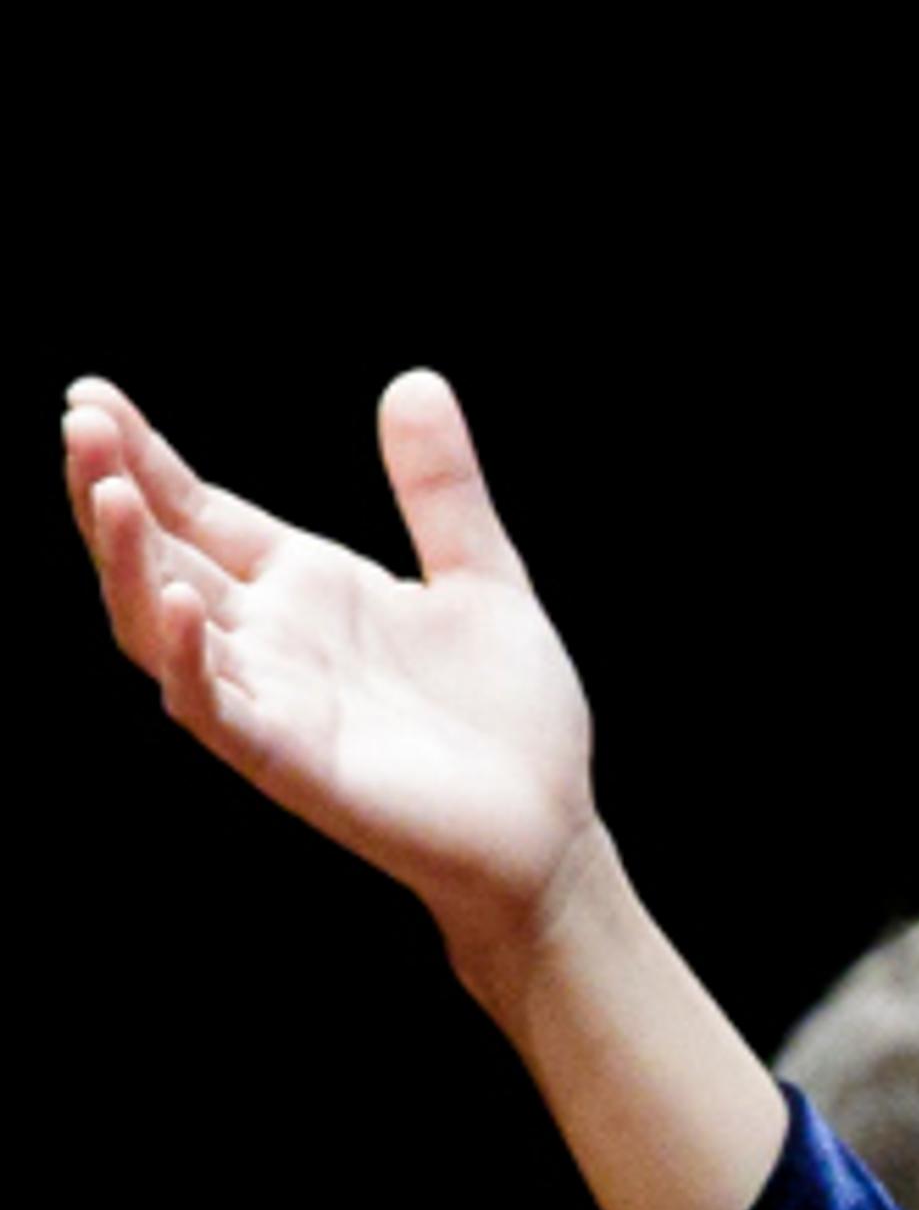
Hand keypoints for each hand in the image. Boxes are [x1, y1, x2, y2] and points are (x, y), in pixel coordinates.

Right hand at [66, 370, 599, 987]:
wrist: (550, 829)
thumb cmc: (510, 715)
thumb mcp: (483, 578)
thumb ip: (441, 489)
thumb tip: (416, 380)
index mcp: (304, 585)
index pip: (198, 509)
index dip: (143, 456)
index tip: (91, 395)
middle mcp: (268, 637)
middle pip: (159, 555)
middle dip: (111, 491)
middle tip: (78, 422)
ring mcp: (270, 698)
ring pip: (159, 627)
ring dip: (129, 563)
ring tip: (106, 493)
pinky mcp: (289, 760)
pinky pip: (217, 709)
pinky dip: (190, 659)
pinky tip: (182, 603)